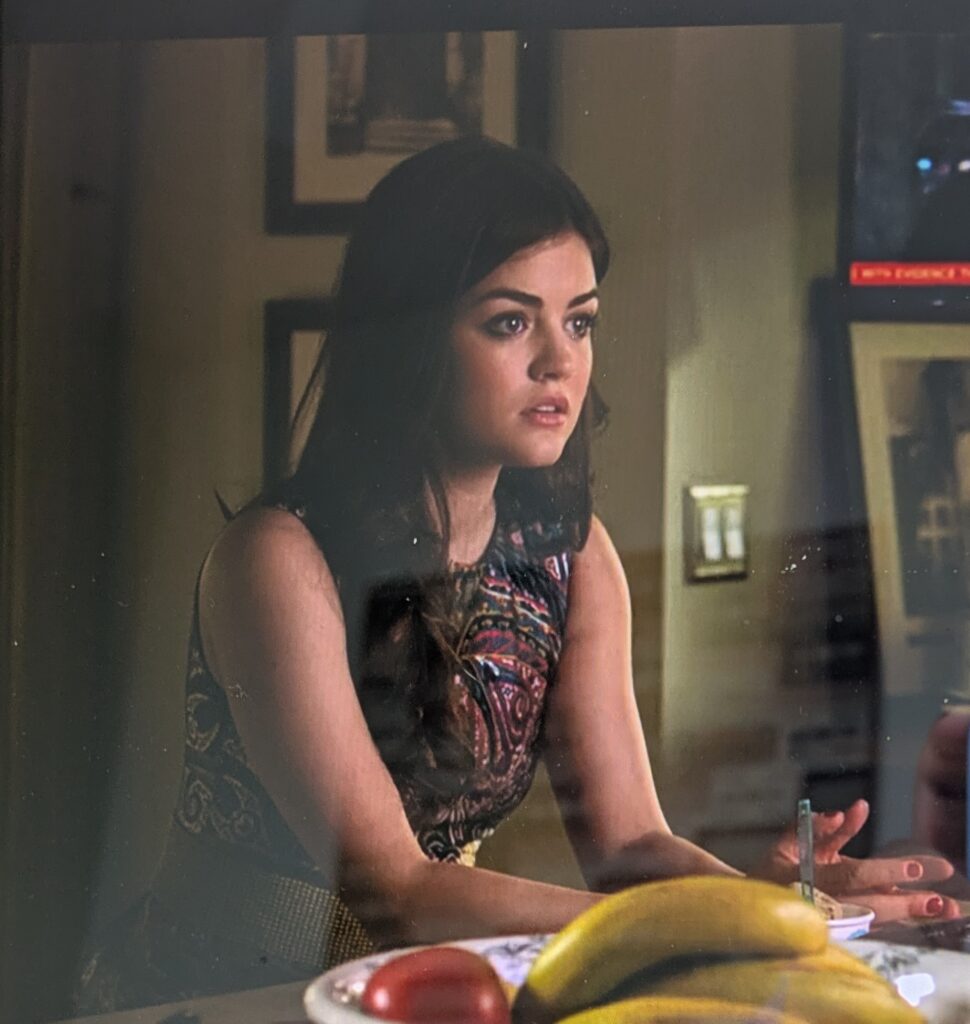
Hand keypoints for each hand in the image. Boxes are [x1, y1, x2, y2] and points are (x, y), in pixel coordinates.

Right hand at [759, 798, 959, 922]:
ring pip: (878, 921)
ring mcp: (833, 922)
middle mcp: (824, 904)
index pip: (854, 874)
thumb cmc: (774, 867)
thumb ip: (818, 825)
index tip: (917, 867)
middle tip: (942, 901)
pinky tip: (927, 917)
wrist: (757, 905)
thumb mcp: (789, 840)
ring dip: (913, 917)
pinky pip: (875, 928)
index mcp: (810, 878)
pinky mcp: (841, 932)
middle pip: (872, 905)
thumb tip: (853, 809)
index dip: (885, 870)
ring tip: (946, 909)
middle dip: (908, 903)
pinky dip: (901, 923)